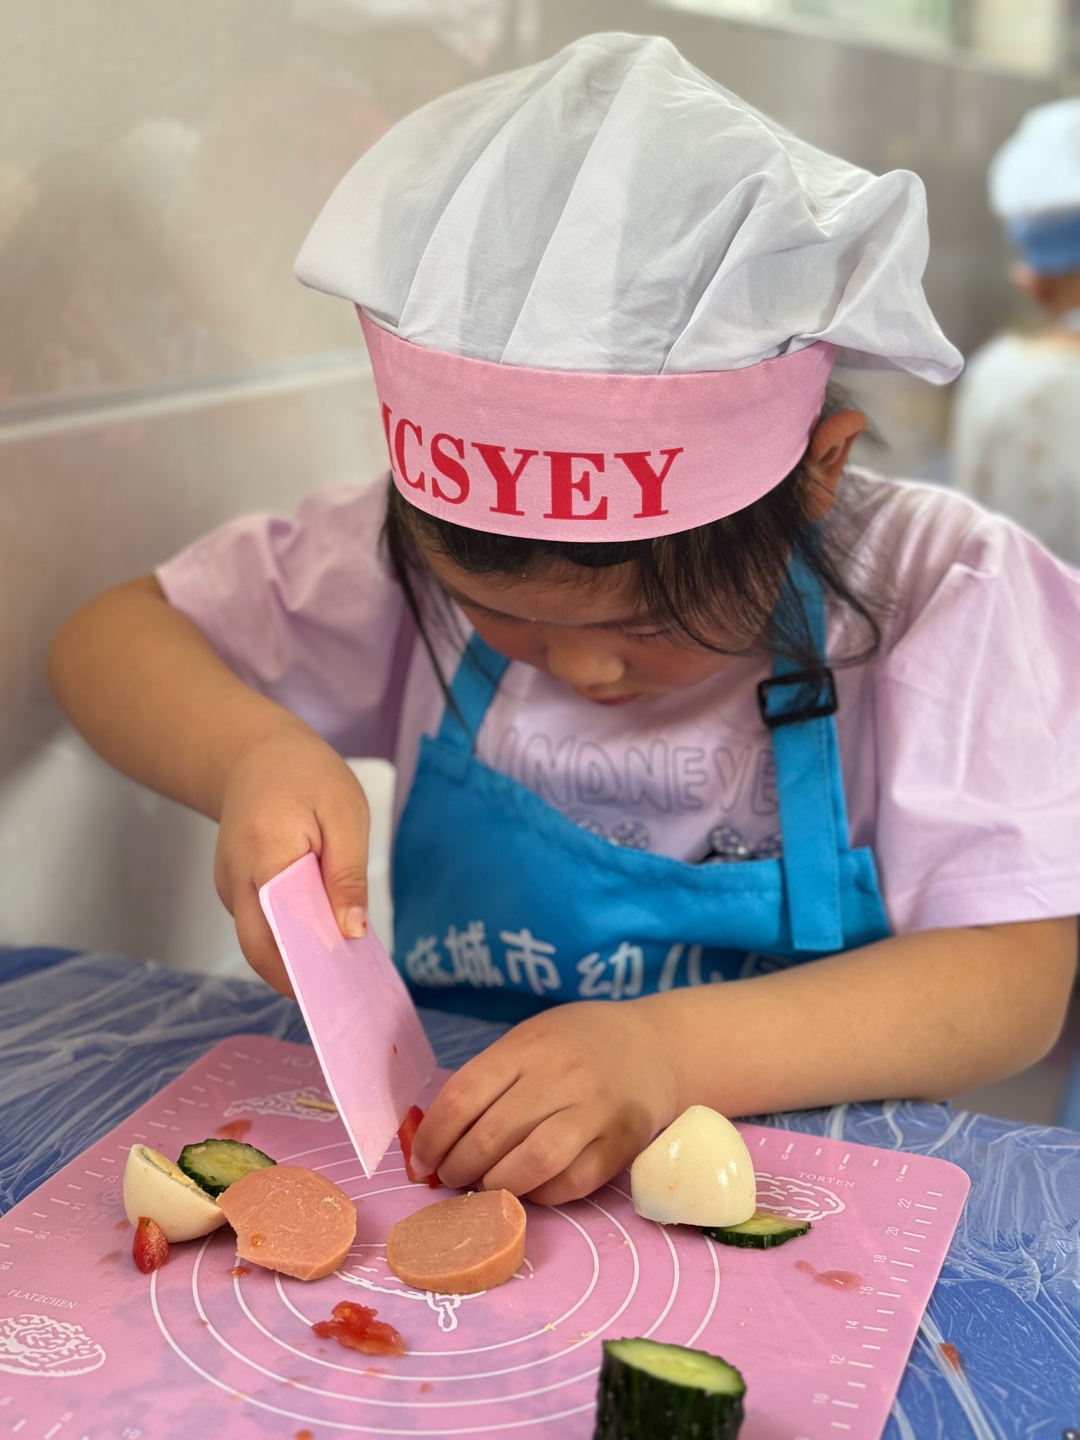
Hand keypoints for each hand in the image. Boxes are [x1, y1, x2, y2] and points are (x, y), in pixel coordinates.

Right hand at [214, 730, 370, 994]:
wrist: (256, 753)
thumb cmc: (306, 775)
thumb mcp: (344, 813)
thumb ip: (347, 874)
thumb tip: (352, 931)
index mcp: (265, 855)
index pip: (280, 928)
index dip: (308, 964)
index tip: (343, 986)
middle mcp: (235, 878)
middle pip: (260, 948)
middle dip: (300, 975)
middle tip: (345, 989)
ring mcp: (228, 886)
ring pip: (258, 940)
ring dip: (295, 958)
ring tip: (342, 968)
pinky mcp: (234, 888)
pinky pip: (259, 923)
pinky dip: (288, 936)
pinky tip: (323, 937)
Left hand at [410, 1000, 681, 1204]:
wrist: (656, 1045)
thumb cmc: (578, 1044)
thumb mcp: (531, 1040)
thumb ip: (490, 1079)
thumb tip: (436, 1135)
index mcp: (528, 1045)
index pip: (464, 1096)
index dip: (433, 1136)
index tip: (422, 1159)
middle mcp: (561, 1074)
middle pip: (493, 1134)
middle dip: (459, 1167)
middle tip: (451, 1178)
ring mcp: (596, 1109)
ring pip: (533, 1162)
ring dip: (497, 1185)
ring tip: (485, 1186)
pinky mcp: (623, 1141)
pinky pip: (573, 1182)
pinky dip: (541, 1195)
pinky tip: (528, 1190)